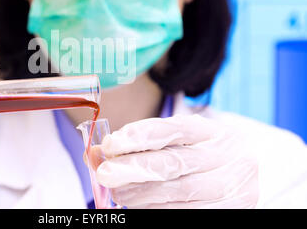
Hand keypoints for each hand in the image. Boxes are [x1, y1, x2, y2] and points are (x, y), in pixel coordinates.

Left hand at [94, 114, 258, 208]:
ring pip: (178, 192)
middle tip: (104, 172)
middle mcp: (226, 156)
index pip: (173, 129)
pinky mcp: (229, 210)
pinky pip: (185, 212)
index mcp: (212, 132)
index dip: (139, 136)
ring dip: (139, 193)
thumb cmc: (200, 156)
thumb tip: (95, 153)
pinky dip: (156, 210)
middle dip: (133, 168)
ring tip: (117, 192)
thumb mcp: (176, 142)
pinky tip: (139, 206)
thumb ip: (139, 144)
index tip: (110, 144)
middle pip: (173, 163)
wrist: (247, 177)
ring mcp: (232, 187)